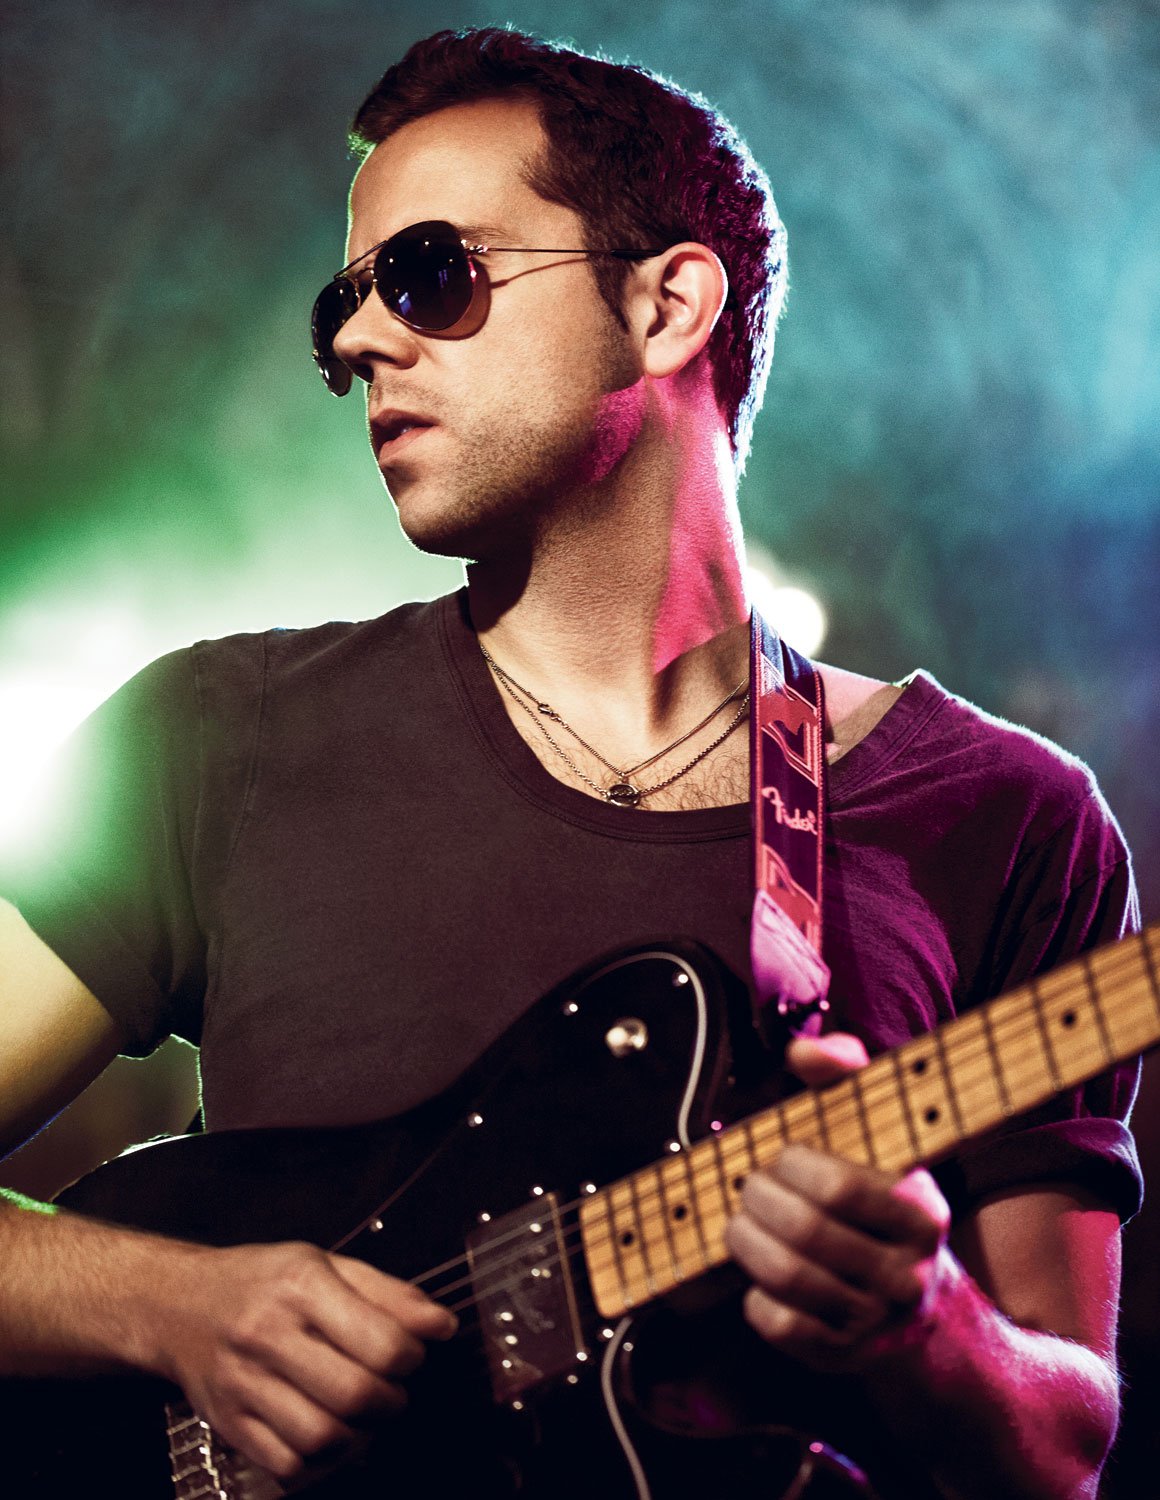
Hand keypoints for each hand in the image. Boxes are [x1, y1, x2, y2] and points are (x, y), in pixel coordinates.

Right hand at [153, 1240, 456, 1480]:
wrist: (177, 1304)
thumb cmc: (264, 1281)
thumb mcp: (326, 1264)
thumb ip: (388, 1293)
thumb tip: (442, 1325)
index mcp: (302, 1285)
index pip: (380, 1341)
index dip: (411, 1357)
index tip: (411, 1353)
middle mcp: (268, 1334)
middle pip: (354, 1395)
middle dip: (390, 1401)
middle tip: (391, 1389)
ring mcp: (244, 1383)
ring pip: (322, 1437)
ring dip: (359, 1435)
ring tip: (362, 1414)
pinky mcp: (228, 1423)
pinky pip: (288, 1464)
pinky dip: (320, 1460)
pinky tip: (327, 1433)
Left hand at [724, 1033, 951, 1372]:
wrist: (923, 1313)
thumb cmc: (880, 1202)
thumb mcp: (878, 1135)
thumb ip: (844, 1079)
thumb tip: (803, 1051)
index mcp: (919, 1211)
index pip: (839, 1187)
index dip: (791, 1166)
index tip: (780, 1157)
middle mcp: (906, 1272)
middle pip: (805, 1232)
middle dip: (758, 1202)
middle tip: (748, 1189)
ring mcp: (877, 1321)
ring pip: (788, 1278)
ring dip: (747, 1243)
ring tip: (741, 1224)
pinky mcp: (845, 1357)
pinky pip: (782, 1326)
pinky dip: (756, 1298)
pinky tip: (759, 1278)